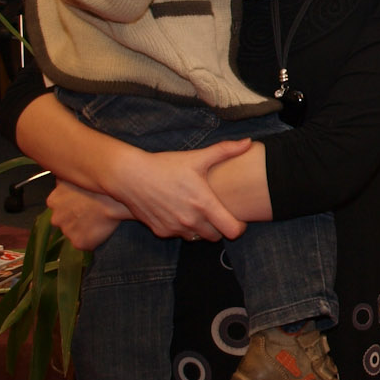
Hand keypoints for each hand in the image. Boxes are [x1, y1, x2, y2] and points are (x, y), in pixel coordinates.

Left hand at [46, 180, 131, 249]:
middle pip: (64, 221)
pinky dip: (93, 239)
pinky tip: (102, 229)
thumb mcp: (76, 175)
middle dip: (76, 218)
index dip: (72, 206)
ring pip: (74, 233)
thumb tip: (60, 174)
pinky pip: (86, 244)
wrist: (115, 199)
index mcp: (53, 201)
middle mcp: (55, 218)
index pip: (59, 207)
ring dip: (84, 229)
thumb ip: (64, 180)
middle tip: (92, 212)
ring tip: (99, 220)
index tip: (84, 203)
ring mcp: (67, 232)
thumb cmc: (98, 185)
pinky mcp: (80, 243)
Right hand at [106, 137, 252, 240]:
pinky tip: (179, 212)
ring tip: (198, 211)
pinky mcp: (161, 231)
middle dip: (219, 227)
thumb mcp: (197, 157)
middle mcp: (191, 220)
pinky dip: (182, 228)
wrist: (130, 176)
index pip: (232, 230)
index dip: (239, 227)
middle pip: (216, 236)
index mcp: (204, 204)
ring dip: (201, 229)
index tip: (238, 219)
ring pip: (197, 237)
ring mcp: (174, 228)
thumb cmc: (165, 165)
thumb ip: (225, 151)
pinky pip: (179, 235)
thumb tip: (249, 142)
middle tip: (217, 213)